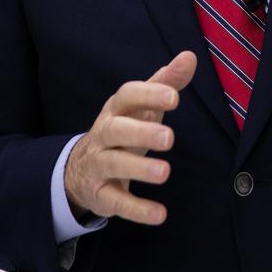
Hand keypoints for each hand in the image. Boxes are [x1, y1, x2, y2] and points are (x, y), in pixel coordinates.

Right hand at [64, 50, 196, 225]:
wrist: (81, 168)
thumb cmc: (123, 129)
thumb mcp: (142, 106)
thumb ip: (166, 82)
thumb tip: (189, 57)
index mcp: (116, 109)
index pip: (127, 96)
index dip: (149, 95)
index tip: (174, 97)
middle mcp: (103, 134)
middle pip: (116, 130)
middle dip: (141, 133)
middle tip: (170, 138)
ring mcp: (98, 165)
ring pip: (113, 164)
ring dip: (138, 169)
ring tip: (165, 173)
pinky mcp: (100, 194)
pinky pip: (116, 202)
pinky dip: (137, 209)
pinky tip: (159, 214)